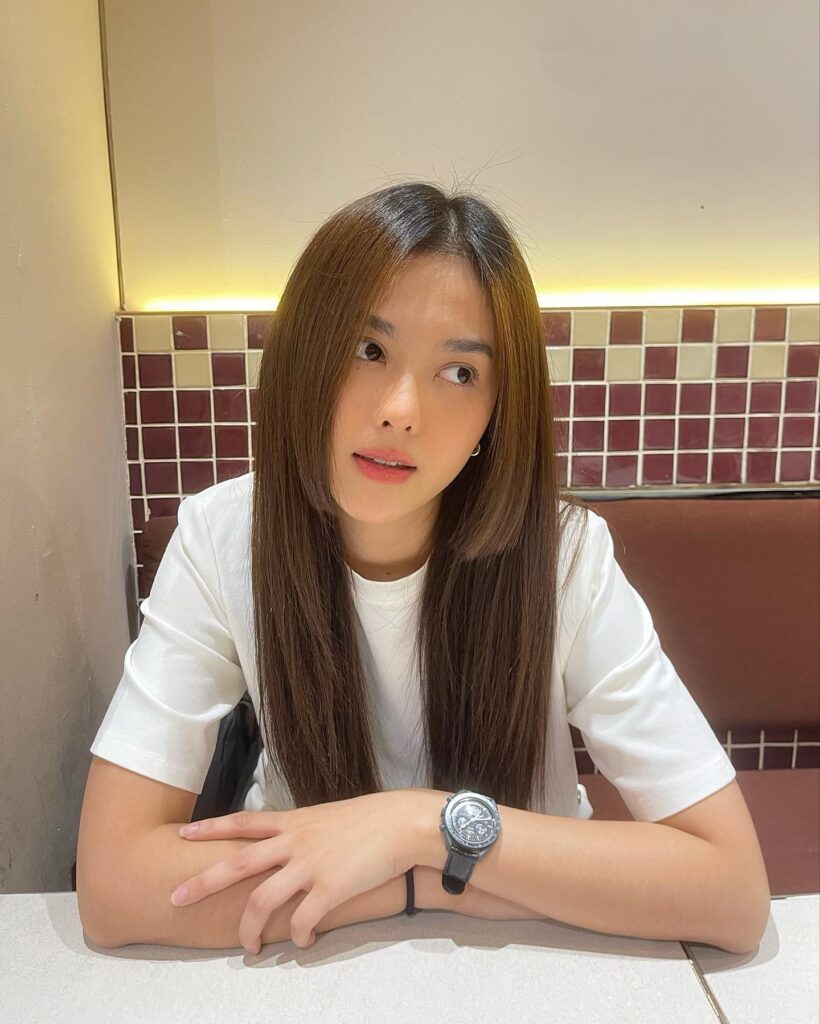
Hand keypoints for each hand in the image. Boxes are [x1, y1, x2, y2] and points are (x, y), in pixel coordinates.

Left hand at [170, 789, 422, 952]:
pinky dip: (299, 937)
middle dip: (203, 882)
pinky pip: (304, 922)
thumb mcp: (330, 816)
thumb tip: (294, 844)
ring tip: (249, 948)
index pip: (243, 821)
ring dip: (250, 928)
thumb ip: (307, 831)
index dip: (212, 827)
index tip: (184, 832)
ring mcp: (310, 866)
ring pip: (263, 901)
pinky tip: (303, 943)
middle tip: (176, 898)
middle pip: (237, 863)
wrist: (404, 824)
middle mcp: (295, 842)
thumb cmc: (373, 818)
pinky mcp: (330, 889)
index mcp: (295, 822)